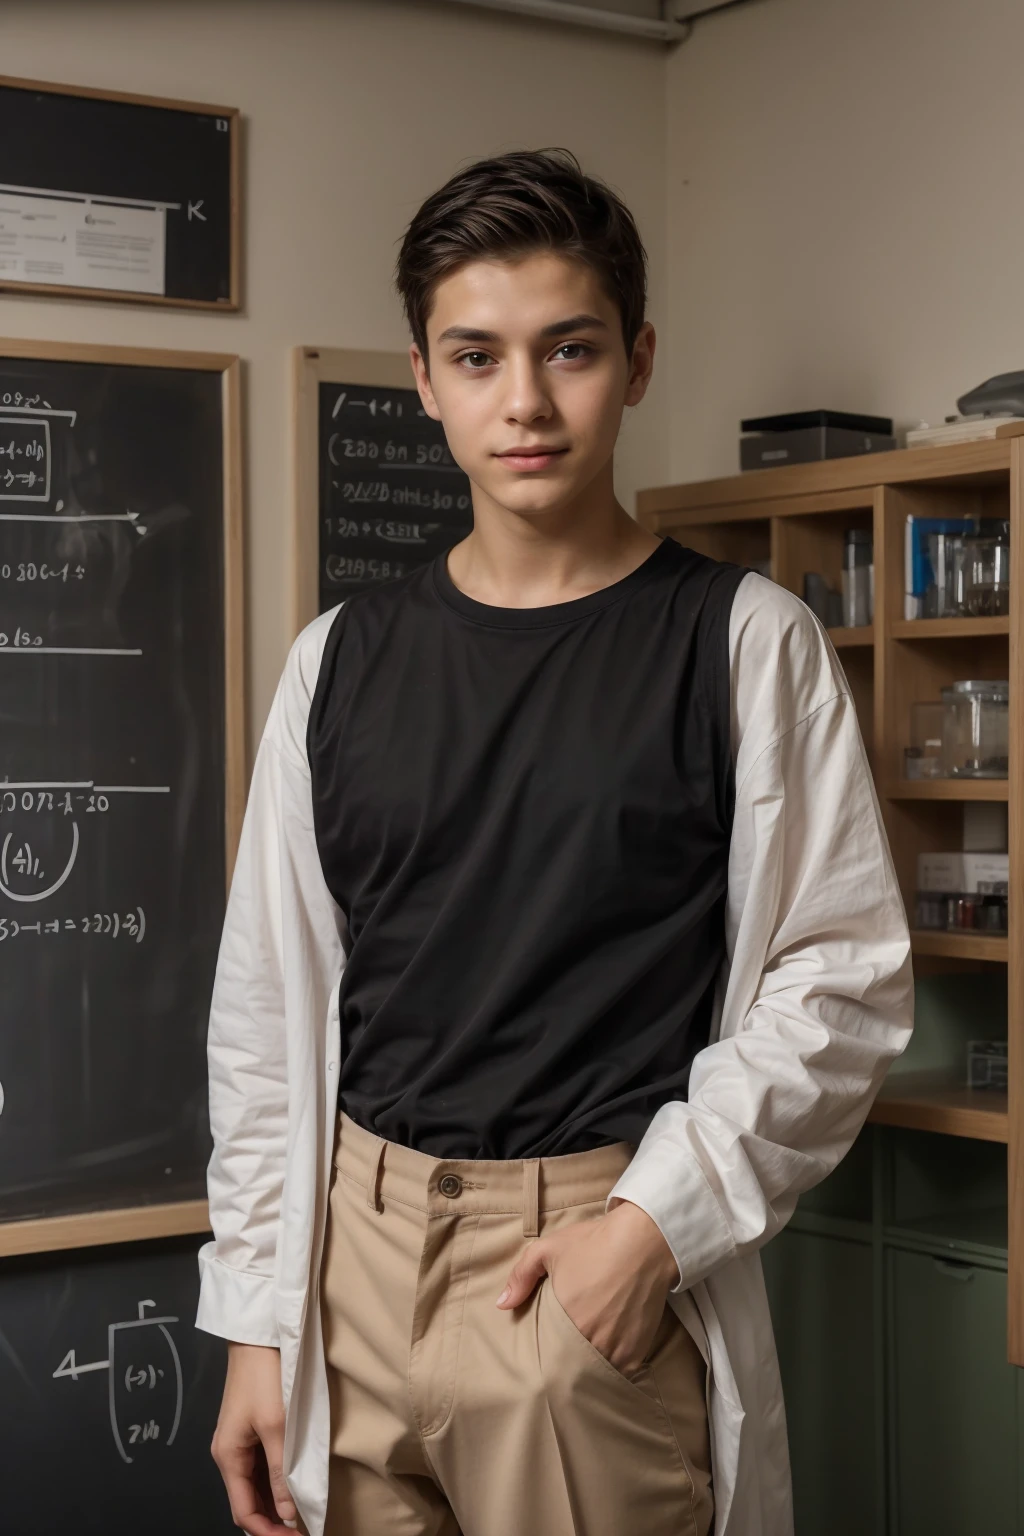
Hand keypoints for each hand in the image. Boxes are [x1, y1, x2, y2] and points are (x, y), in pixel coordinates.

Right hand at [211, 1342, 297, 1534]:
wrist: (257, 1338)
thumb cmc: (263, 1377)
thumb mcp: (276, 1426)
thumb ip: (280, 1472)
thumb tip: (288, 1513)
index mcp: (228, 1457)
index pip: (243, 1512)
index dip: (267, 1532)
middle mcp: (228, 1454)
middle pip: (246, 1501)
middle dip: (271, 1521)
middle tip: (301, 1530)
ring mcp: (238, 1442)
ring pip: (253, 1486)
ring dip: (274, 1503)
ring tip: (300, 1514)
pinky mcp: (248, 1431)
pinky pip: (258, 1468)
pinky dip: (273, 1483)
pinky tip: (292, 1487)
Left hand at [495, 1199, 679, 1377]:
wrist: (644, 1241)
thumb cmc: (594, 1243)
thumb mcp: (548, 1249)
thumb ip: (521, 1276)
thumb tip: (502, 1304)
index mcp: (564, 1320)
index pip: (546, 1353)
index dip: (545, 1353)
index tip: (545, 1350)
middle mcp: (589, 1341)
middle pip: (571, 1366)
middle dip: (566, 1364)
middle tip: (564, 1357)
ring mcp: (615, 1349)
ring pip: (595, 1372)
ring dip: (589, 1367)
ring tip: (585, 1357)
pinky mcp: (636, 1351)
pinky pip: (619, 1372)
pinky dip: (613, 1366)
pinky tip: (608, 1354)